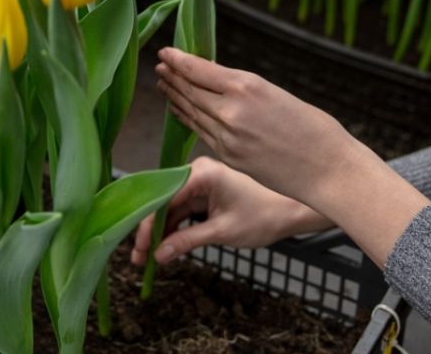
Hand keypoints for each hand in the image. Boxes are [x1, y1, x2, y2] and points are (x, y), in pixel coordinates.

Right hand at [130, 157, 330, 265]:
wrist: (291, 212)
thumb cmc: (263, 216)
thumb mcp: (222, 232)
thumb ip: (188, 241)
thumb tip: (159, 255)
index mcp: (200, 174)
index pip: (163, 198)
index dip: (148, 225)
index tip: (139, 249)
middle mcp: (196, 173)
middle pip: (163, 203)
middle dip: (151, 231)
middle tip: (139, 258)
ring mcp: (200, 182)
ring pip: (171, 209)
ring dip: (161, 232)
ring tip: (149, 258)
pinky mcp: (206, 193)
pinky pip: (183, 210)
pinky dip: (175, 228)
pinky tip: (166, 247)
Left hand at [155, 47, 430, 268]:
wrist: (330, 171)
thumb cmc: (315, 129)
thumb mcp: (277, 95)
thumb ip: (246, 91)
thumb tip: (221, 86)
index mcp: (247, 86)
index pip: (199, 69)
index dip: (178, 60)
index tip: (165, 52)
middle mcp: (231, 110)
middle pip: (190, 89)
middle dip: (172, 76)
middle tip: (160, 66)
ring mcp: (227, 137)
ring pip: (192, 111)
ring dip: (175, 96)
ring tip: (163, 84)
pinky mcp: (229, 157)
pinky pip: (201, 132)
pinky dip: (187, 119)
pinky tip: (180, 111)